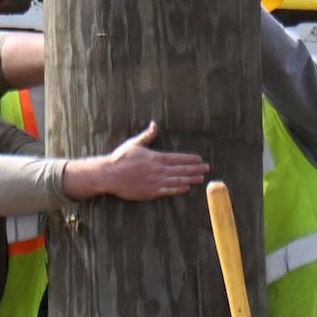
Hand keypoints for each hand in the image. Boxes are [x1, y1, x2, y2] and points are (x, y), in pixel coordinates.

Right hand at [64, 122, 208, 202]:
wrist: (110, 175)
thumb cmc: (120, 158)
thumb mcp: (134, 144)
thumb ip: (147, 135)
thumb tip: (155, 124)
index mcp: (154, 157)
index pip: (177, 158)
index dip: (189, 159)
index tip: (200, 159)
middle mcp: (157, 170)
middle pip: (180, 169)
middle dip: (195, 169)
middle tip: (206, 168)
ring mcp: (155, 182)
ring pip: (177, 180)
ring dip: (190, 179)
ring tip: (200, 178)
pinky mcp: (150, 192)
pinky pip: (168, 190)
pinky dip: (179, 189)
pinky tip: (187, 187)